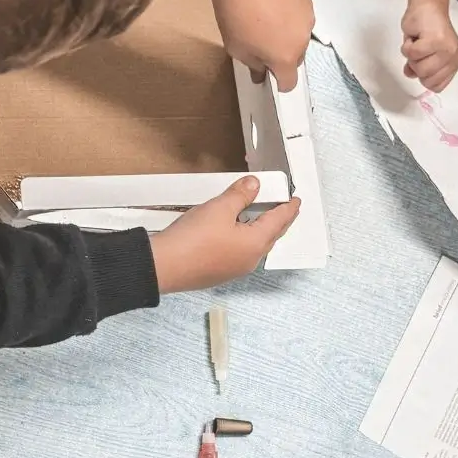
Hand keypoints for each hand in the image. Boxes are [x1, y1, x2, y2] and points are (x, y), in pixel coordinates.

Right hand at [150, 177, 301, 292]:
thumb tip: (253, 185)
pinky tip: (233, 231)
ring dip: (259, 229)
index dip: (289, 207)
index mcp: (256, 244)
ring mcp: (234, 269)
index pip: (280, 220)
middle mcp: (249, 260)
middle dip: (278, 220)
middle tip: (283, 208)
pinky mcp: (218, 272)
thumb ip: (240, 195)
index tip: (295, 201)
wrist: (163, 266)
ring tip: (257, 215)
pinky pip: (238, 253)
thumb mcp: (220, 208)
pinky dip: (242, 239)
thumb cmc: (191, 242)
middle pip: (270, 235)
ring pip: (254, 245)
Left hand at [203, 0, 313, 89]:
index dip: (279, 83)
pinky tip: (275, 6)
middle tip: (263, 44)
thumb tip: (261, 74)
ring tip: (268, 21)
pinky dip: (291, 17)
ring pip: (300, 36)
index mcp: (285, 58)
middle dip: (283, 57)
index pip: (289, 82)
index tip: (269, 75)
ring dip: (288, 36)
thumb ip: (253, 65)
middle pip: (296, 59)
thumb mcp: (237, 48)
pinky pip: (301, 17)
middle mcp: (303, 41)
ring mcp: (307, 19)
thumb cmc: (235, 16)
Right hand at [400, 0, 457, 91]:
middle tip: (419, 49)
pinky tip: (414, 35)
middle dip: (415, 65)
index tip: (422, 61)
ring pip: (418, 68)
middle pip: (425, 79)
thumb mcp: (425, 54)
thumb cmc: (425, 29)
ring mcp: (446, 49)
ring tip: (417, 41)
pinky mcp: (435, 40)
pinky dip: (407, 45)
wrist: (427, 5)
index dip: (422, 77)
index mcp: (453, 63)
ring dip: (411, 55)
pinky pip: (411, 54)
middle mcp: (453, 57)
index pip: (436, 86)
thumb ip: (420, 68)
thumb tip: (410, 74)